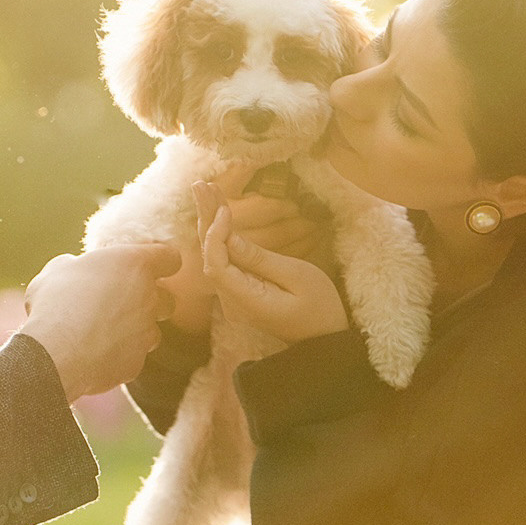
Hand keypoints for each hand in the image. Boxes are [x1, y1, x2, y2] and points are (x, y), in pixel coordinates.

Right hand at [20, 243, 181, 399]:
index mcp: (135, 265)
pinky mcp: (136, 364)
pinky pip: (132, 357)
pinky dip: (117, 356)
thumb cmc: (55, 302)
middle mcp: (150, 299)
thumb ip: (79, 266)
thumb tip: (76, 270)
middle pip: (168, 300)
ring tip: (101, 333)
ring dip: (134, 331)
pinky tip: (91, 355)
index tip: (145, 267)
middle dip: (150, 301)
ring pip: (151, 332)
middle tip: (119, 303)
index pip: (170, 258)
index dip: (160, 262)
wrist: (54, 354)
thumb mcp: (58, 269)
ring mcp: (146, 334)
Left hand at [198, 187, 348, 344]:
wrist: (324, 338)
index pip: (217, 265)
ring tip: (206, 190)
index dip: (216, 235)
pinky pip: (226, 261)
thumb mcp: (297, 277)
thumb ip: (260, 259)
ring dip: (211, 223)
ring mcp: (234, 298)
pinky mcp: (240, 291)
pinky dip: (221, 235)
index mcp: (246, 300)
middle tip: (201, 185)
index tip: (225, 210)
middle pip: (211, 256)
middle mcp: (233, 301)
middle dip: (206, 219)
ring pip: (216, 256)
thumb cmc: (319, 306)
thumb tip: (230, 237)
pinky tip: (219, 213)